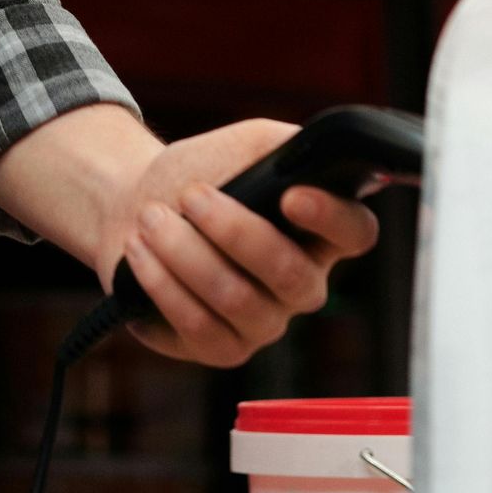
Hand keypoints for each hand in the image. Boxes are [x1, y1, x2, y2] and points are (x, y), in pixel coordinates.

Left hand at [97, 119, 380, 368]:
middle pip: (289, 273)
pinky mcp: (221, 347)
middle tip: (188, 194)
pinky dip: (161, 283)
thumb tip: (310, 151)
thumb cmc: (198, 174)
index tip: (289, 196)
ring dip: (184, 252)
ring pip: (236, 299)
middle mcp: (301, 284)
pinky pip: (199, 327)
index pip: (356, 233)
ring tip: (150, 218)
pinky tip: (139, 253)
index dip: (331, 218)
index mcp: (318, 232)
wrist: (136, 205)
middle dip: (231, 229)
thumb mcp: (242, 146)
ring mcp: (264, 322)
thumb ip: (282, 145)